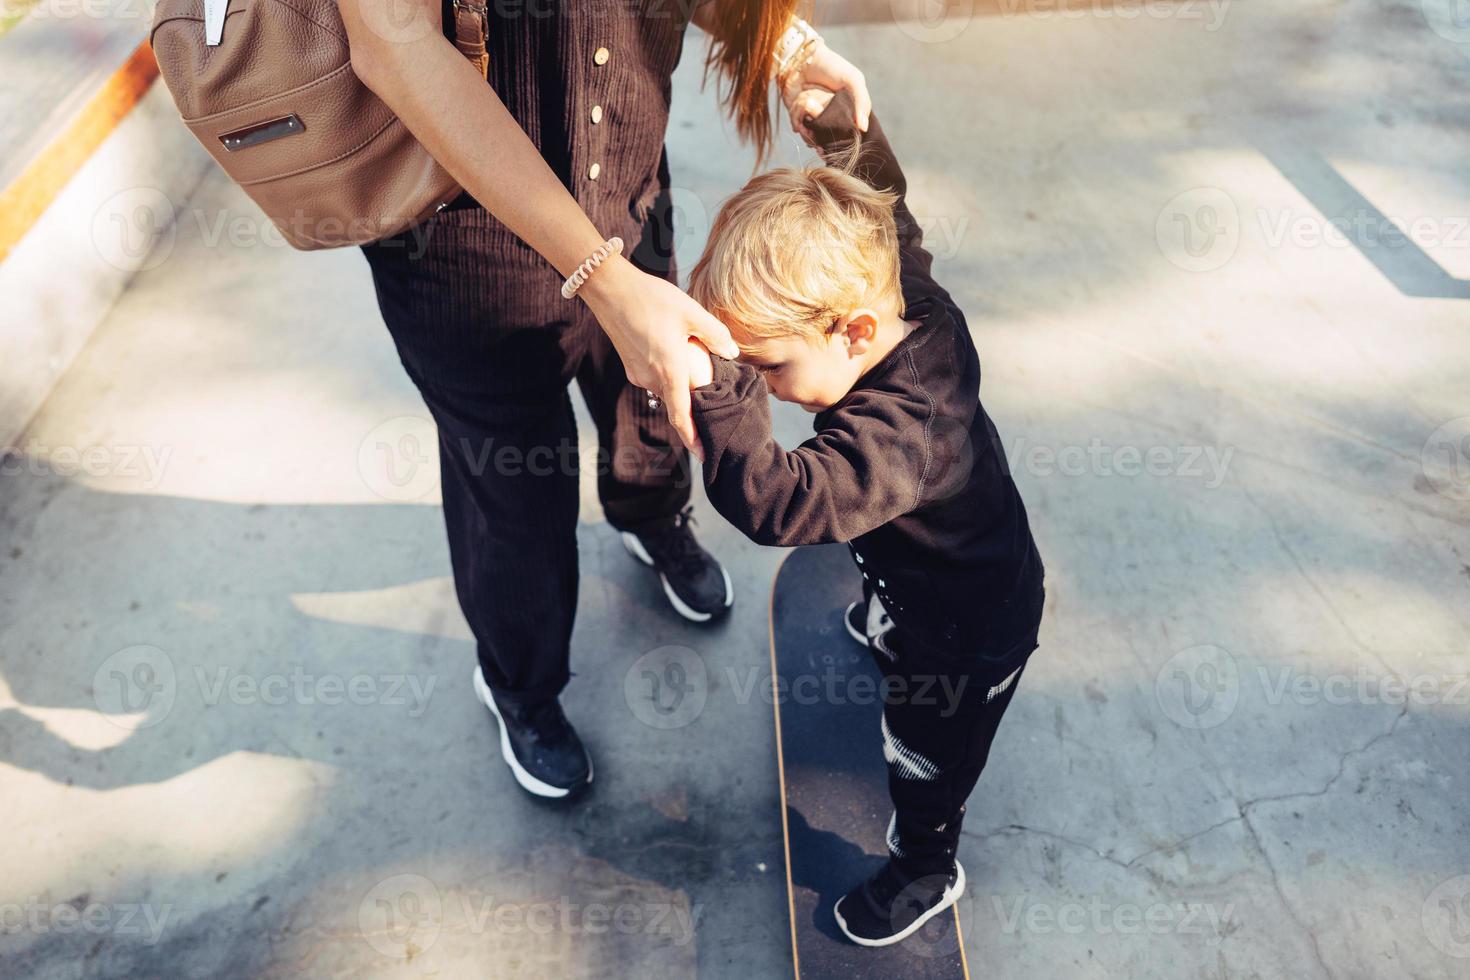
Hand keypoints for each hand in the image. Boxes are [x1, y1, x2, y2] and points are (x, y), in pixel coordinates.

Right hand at [579, 255, 736, 461]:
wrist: (609, 289)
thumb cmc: (651, 298)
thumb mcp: (691, 312)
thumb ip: (715, 335)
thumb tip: (732, 353)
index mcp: (669, 372)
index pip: (682, 417)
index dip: (694, 439)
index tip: (704, 455)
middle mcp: (650, 379)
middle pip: (677, 402)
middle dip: (694, 404)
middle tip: (713, 397)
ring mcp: (637, 373)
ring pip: (665, 388)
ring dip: (680, 383)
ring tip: (695, 365)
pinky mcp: (630, 364)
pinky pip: (653, 376)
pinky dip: (667, 372)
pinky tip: (675, 350)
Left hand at [779, 41, 870, 144]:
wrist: (802, 58)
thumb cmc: (831, 66)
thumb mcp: (853, 80)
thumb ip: (862, 102)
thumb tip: (863, 129)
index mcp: (847, 112)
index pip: (849, 134)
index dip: (846, 138)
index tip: (843, 138)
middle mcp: (831, 119)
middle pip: (831, 140)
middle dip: (825, 137)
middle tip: (822, 122)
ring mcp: (814, 120)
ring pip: (814, 139)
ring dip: (810, 127)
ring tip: (810, 104)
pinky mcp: (798, 118)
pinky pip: (799, 129)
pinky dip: (798, 119)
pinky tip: (801, 105)